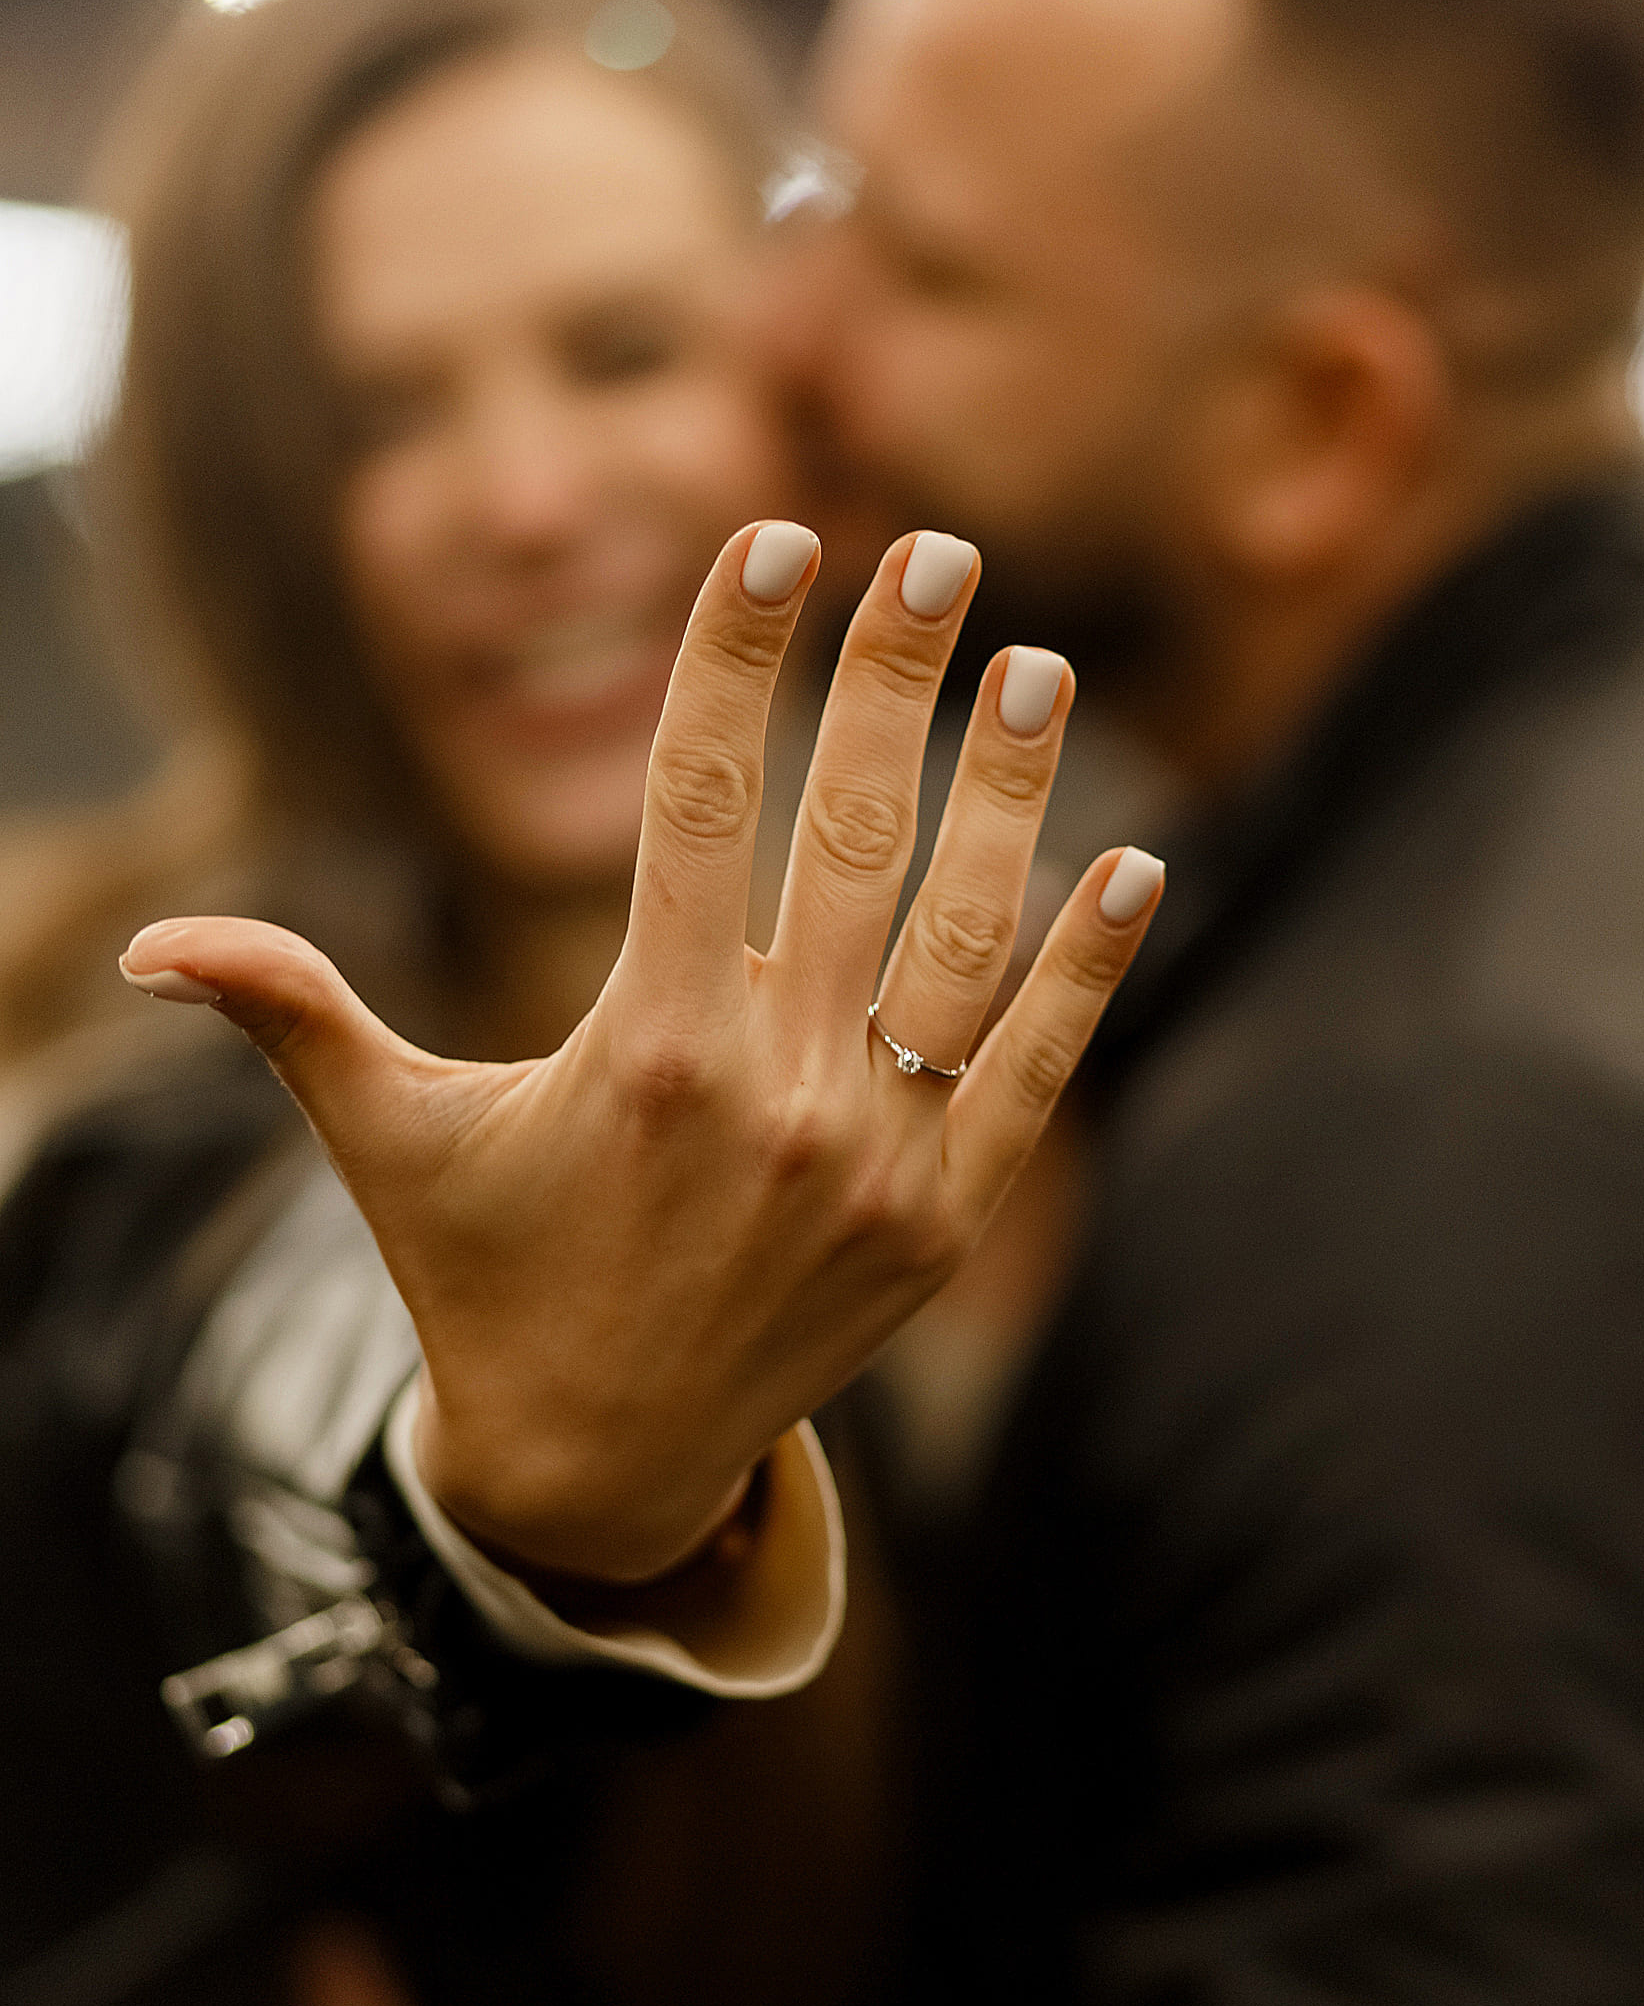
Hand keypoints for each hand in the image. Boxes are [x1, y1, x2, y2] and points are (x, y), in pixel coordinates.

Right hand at [118, 526, 1163, 1580]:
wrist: (602, 1464)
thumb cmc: (488, 1271)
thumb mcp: (391, 1137)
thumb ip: (294, 1015)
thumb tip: (144, 952)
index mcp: (645, 1046)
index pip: (702, 798)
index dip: (740, 656)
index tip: (779, 541)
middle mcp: (775, 1094)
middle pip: (855, 838)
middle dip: (898, 681)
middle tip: (945, 557)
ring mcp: (876, 1162)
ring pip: (969, 941)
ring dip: (1013, 798)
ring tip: (1039, 674)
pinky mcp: (943, 1223)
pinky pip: (1037, 1072)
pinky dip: (1089, 971)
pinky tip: (1136, 866)